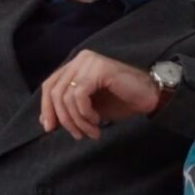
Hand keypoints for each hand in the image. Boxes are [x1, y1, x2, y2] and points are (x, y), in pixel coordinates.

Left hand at [39, 50, 160, 139]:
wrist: (149, 97)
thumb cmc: (121, 101)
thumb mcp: (89, 109)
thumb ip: (68, 110)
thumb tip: (45, 121)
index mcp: (75, 65)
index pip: (49, 85)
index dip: (46, 108)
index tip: (50, 128)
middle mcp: (80, 59)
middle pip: (55, 91)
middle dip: (64, 118)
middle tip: (78, 135)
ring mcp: (89, 62)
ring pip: (67, 96)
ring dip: (78, 120)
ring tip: (92, 132)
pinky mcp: (99, 68)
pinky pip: (80, 95)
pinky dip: (86, 113)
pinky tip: (98, 121)